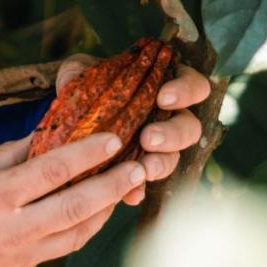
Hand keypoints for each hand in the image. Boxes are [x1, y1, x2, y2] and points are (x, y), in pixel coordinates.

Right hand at [0, 132, 145, 266]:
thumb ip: (11, 153)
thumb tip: (49, 133)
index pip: (51, 170)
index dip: (86, 153)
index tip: (114, 138)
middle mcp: (13, 227)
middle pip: (75, 206)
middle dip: (112, 185)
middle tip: (140, 167)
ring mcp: (21, 253)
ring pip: (78, 231)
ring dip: (107, 208)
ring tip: (127, 185)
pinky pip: (64, 246)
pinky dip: (86, 226)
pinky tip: (98, 209)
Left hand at [53, 52, 211, 205]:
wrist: (72, 117)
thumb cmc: (86, 84)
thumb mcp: (80, 71)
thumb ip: (78, 71)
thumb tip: (73, 81)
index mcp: (165, 85)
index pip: (194, 85)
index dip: (186, 91)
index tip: (163, 98)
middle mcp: (169, 118)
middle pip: (190, 127)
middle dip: (173, 134)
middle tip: (149, 138)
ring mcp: (158, 147)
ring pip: (174, 157)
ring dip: (161, 163)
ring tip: (144, 168)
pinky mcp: (140, 170)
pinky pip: (146, 182)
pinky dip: (139, 188)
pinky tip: (130, 194)